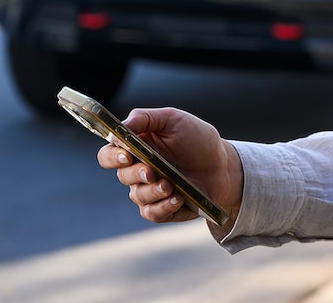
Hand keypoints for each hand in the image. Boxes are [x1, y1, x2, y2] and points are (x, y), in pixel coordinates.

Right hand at [97, 107, 242, 227]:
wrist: (224, 165)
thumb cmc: (197, 139)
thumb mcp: (174, 120)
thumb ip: (145, 118)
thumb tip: (121, 126)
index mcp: (137, 147)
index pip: (109, 154)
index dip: (112, 156)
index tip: (127, 155)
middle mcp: (139, 170)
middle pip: (122, 176)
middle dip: (136, 174)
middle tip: (152, 172)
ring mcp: (150, 190)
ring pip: (137, 196)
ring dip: (152, 191)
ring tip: (171, 185)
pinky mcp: (163, 208)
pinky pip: (152, 213)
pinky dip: (163, 207)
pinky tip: (178, 198)